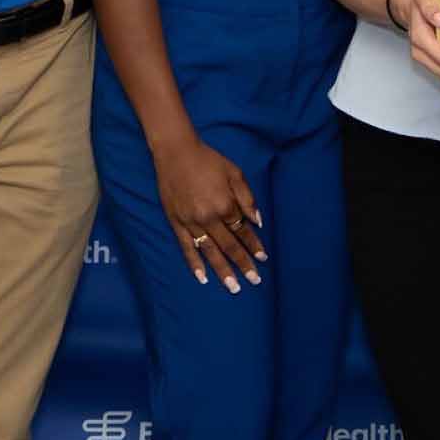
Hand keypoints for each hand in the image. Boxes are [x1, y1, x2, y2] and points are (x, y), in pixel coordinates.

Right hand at [152, 128, 266, 293]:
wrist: (176, 152)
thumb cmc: (209, 160)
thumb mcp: (235, 173)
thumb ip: (247, 199)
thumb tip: (258, 221)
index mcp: (225, 205)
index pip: (243, 231)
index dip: (254, 245)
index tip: (263, 259)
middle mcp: (209, 218)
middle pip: (229, 246)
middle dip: (243, 264)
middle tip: (254, 281)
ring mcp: (191, 223)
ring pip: (210, 252)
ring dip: (222, 271)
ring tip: (233, 287)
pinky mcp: (176, 223)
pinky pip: (187, 247)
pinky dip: (194, 264)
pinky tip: (203, 278)